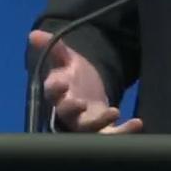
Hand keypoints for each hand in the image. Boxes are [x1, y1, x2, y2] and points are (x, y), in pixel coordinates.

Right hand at [28, 30, 143, 133]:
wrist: (87, 92)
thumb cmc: (72, 76)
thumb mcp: (66, 58)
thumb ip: (53, 47)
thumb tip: (34, 34)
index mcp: (57, 92)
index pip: (52, 90)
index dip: (55, 87)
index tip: (62, 82)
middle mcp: (67, 111)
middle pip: (66, 113)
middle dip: (72, 109)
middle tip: (81, 103)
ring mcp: (83, 124)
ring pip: (87, 129)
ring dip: (100, 122)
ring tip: (115, 111)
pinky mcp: (100, 131)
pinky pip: (109, 135)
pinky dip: (123, 131)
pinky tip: (137, 122)